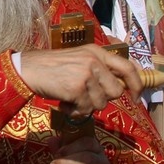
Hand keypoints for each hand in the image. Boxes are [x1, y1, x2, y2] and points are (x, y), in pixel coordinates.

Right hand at [16, 45, 139, 118]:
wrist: (28, 69)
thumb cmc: (52, 67)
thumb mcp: (79, 59)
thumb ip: (98, 69)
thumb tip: (119, 88)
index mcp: (97, 51)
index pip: (128, 67)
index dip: (136, 84)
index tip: (136, 97)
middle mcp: (94, 61)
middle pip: (115, 91)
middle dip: (103, 99)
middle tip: (86, 97)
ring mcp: (86, 74)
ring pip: (101, 103)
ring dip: (86, 107)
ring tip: (71, 99)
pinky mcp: (76, 88)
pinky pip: (86, 109)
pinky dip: (75, 111)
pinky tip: (64, 103)